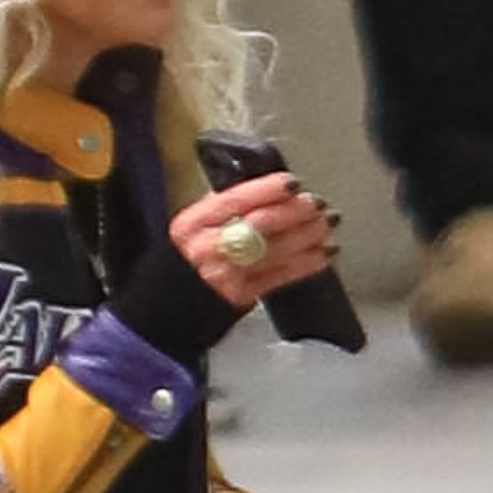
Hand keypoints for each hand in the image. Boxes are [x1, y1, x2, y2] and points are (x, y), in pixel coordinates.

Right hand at [169, 171, 337, 311]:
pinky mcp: (241, 296)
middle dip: (294, 211)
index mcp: (193, 223)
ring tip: (326, 224)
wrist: (167, 310)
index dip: (268, 189)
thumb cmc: (183, 264)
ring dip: (307, 235)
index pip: (236, 199)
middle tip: (316, 203)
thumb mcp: (192, 227)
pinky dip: (305, 263)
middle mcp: (208, 247)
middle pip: (260, 223)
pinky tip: (322, 254)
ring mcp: (226, 274)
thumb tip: (265, 190)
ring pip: (275, 248)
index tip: (292, 182)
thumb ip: (223, 208)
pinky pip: (280, 276)